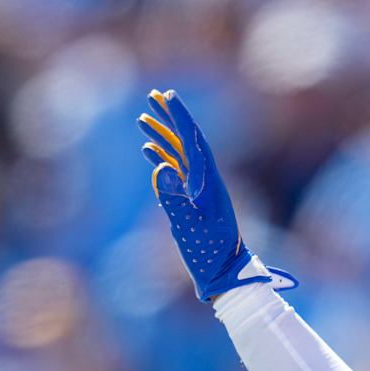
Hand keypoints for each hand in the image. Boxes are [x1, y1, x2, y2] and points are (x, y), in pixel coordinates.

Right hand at [138, 88, 294, 301]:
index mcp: (207, 181)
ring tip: (144, 120)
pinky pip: (177, 173)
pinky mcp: (194, 202)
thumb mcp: (187, 226)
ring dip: (164, 136)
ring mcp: (200, 191)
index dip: (179, 117)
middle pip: (187, 140)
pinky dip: (163, 159)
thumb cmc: (208, 252)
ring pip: (181, 155)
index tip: (166, 96)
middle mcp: (205, 180)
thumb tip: (160, 168)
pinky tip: (149, 153)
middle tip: (154, 96)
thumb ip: (172, 197)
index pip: (192, 140)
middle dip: (171, 118)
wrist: (225, 274)